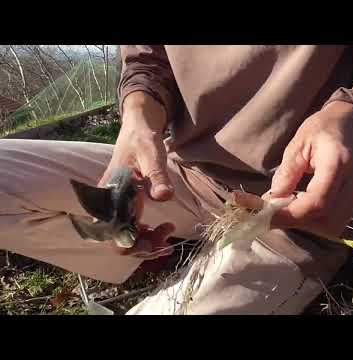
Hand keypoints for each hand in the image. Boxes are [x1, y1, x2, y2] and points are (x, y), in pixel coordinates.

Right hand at [99, 91, 174, 255]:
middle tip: (168, 241)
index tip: (159, 242)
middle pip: (120, 242)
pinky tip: (162, 228)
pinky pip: (131, 228)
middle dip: (144, 248)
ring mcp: (116, 205)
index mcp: (110, 195)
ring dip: (147, 243)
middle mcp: (108, 204)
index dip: (134, 246)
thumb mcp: (152, 155)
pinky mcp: (124, 204)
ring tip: (168, 233)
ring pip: (125, 238)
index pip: (113, 235)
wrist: (138, 127)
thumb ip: (157, 176)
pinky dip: (146, 235)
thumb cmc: (143, 140)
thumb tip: (163, 197)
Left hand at [266, 101, 352, 238]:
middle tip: (272, 212)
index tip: (265, 215)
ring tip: (286, 207)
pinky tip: (299, 206)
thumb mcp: (297, 145)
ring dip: (304, 223)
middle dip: (295, 220)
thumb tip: (271, 203)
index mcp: (338, 163)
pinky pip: (333, 223)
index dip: (290, 214)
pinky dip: (313, 221)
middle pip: (326, 220)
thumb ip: (286, 174)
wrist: (346, 125)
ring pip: (331, 227)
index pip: (317, 201)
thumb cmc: (320, 130)